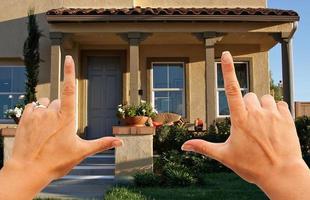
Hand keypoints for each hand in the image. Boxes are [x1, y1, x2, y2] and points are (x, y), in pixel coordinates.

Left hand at [0, 56, 121, 199]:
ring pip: (46, 103)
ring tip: (47, 130)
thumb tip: (120, 142)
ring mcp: (36, 114)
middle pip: (59, 102)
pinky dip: (37, 112)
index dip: (70, 72)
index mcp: (67, 118)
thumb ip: (102, 144)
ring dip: (48, 111)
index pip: (70, 89)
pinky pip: (33, 106)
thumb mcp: (82, 152)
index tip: (68, 58)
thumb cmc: (56, 162)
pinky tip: (37, 126)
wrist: (28, 171)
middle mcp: (51, 112)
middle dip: (61, 112)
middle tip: (59, 132)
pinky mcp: (24, 117)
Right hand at [182, 51, 308, 199]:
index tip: (226, 54)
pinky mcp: (287, 117)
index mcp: (240, 120)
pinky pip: (279, 103)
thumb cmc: (253, 166)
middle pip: (248, 95)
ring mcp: (273, 114)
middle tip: (248, 124)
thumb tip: (184, 146)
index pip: (230, 89)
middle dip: (246, 105)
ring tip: (262, 124)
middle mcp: (256, 113)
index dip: (227, 70)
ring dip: (261, 107)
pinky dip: (275, 110)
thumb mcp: (225, 156)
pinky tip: (274, 124)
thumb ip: (203, 147)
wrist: (282, 175)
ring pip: (264, 98)